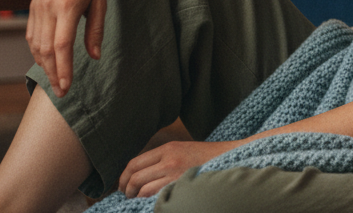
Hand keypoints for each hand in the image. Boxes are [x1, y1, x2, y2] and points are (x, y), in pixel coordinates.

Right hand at [26, 0, 107, 97]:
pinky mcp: (33, 5)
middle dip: (53, 74)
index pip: (61, 46)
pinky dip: (37, 51)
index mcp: (68, 6)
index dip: (63, 70)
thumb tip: (94, 57)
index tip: (67, 88)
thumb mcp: (101, 0)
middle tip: (62, 93)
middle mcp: (48, 8)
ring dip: (44, 65)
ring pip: (35, 44)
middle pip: (45, 51)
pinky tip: (45, 61)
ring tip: (55, 80)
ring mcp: (37, 6)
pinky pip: (31, 34)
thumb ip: (96, 30)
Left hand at [118, 141, 236, 197]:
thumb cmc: (206, 157)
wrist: (230, 158)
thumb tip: (140, 174)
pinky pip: (157, 198)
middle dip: (126, 190)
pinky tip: (152, 203)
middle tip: (126, 196)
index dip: (123, 177)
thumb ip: (162, 158)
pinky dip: (150, 202)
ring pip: (143, 190)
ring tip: (137, 201)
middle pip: (135, 177)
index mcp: (167, 148)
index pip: (134, 163)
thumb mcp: (182, 149)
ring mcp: (175, 174)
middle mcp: (169, 160)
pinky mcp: (182, 186)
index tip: (122, 185)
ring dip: (136, 198)